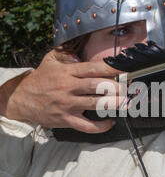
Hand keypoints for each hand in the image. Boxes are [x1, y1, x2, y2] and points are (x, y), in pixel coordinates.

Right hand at [0, 49, 124, 132]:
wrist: (22, 99)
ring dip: (112, 104)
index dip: (110, 68)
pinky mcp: (65, 119)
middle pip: (97, 86)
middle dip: (116, 86)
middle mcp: (69, 87)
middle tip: (129, 87)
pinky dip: (99, 126)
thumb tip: (80, 50)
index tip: (124, 69)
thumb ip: (66, 54)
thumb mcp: (50, 61)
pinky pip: (85, 125)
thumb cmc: (40, 80)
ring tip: (126, 102)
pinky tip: (109, 123)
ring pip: (94, 104)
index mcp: (68, 72)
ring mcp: (68, 104)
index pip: (93, 68)